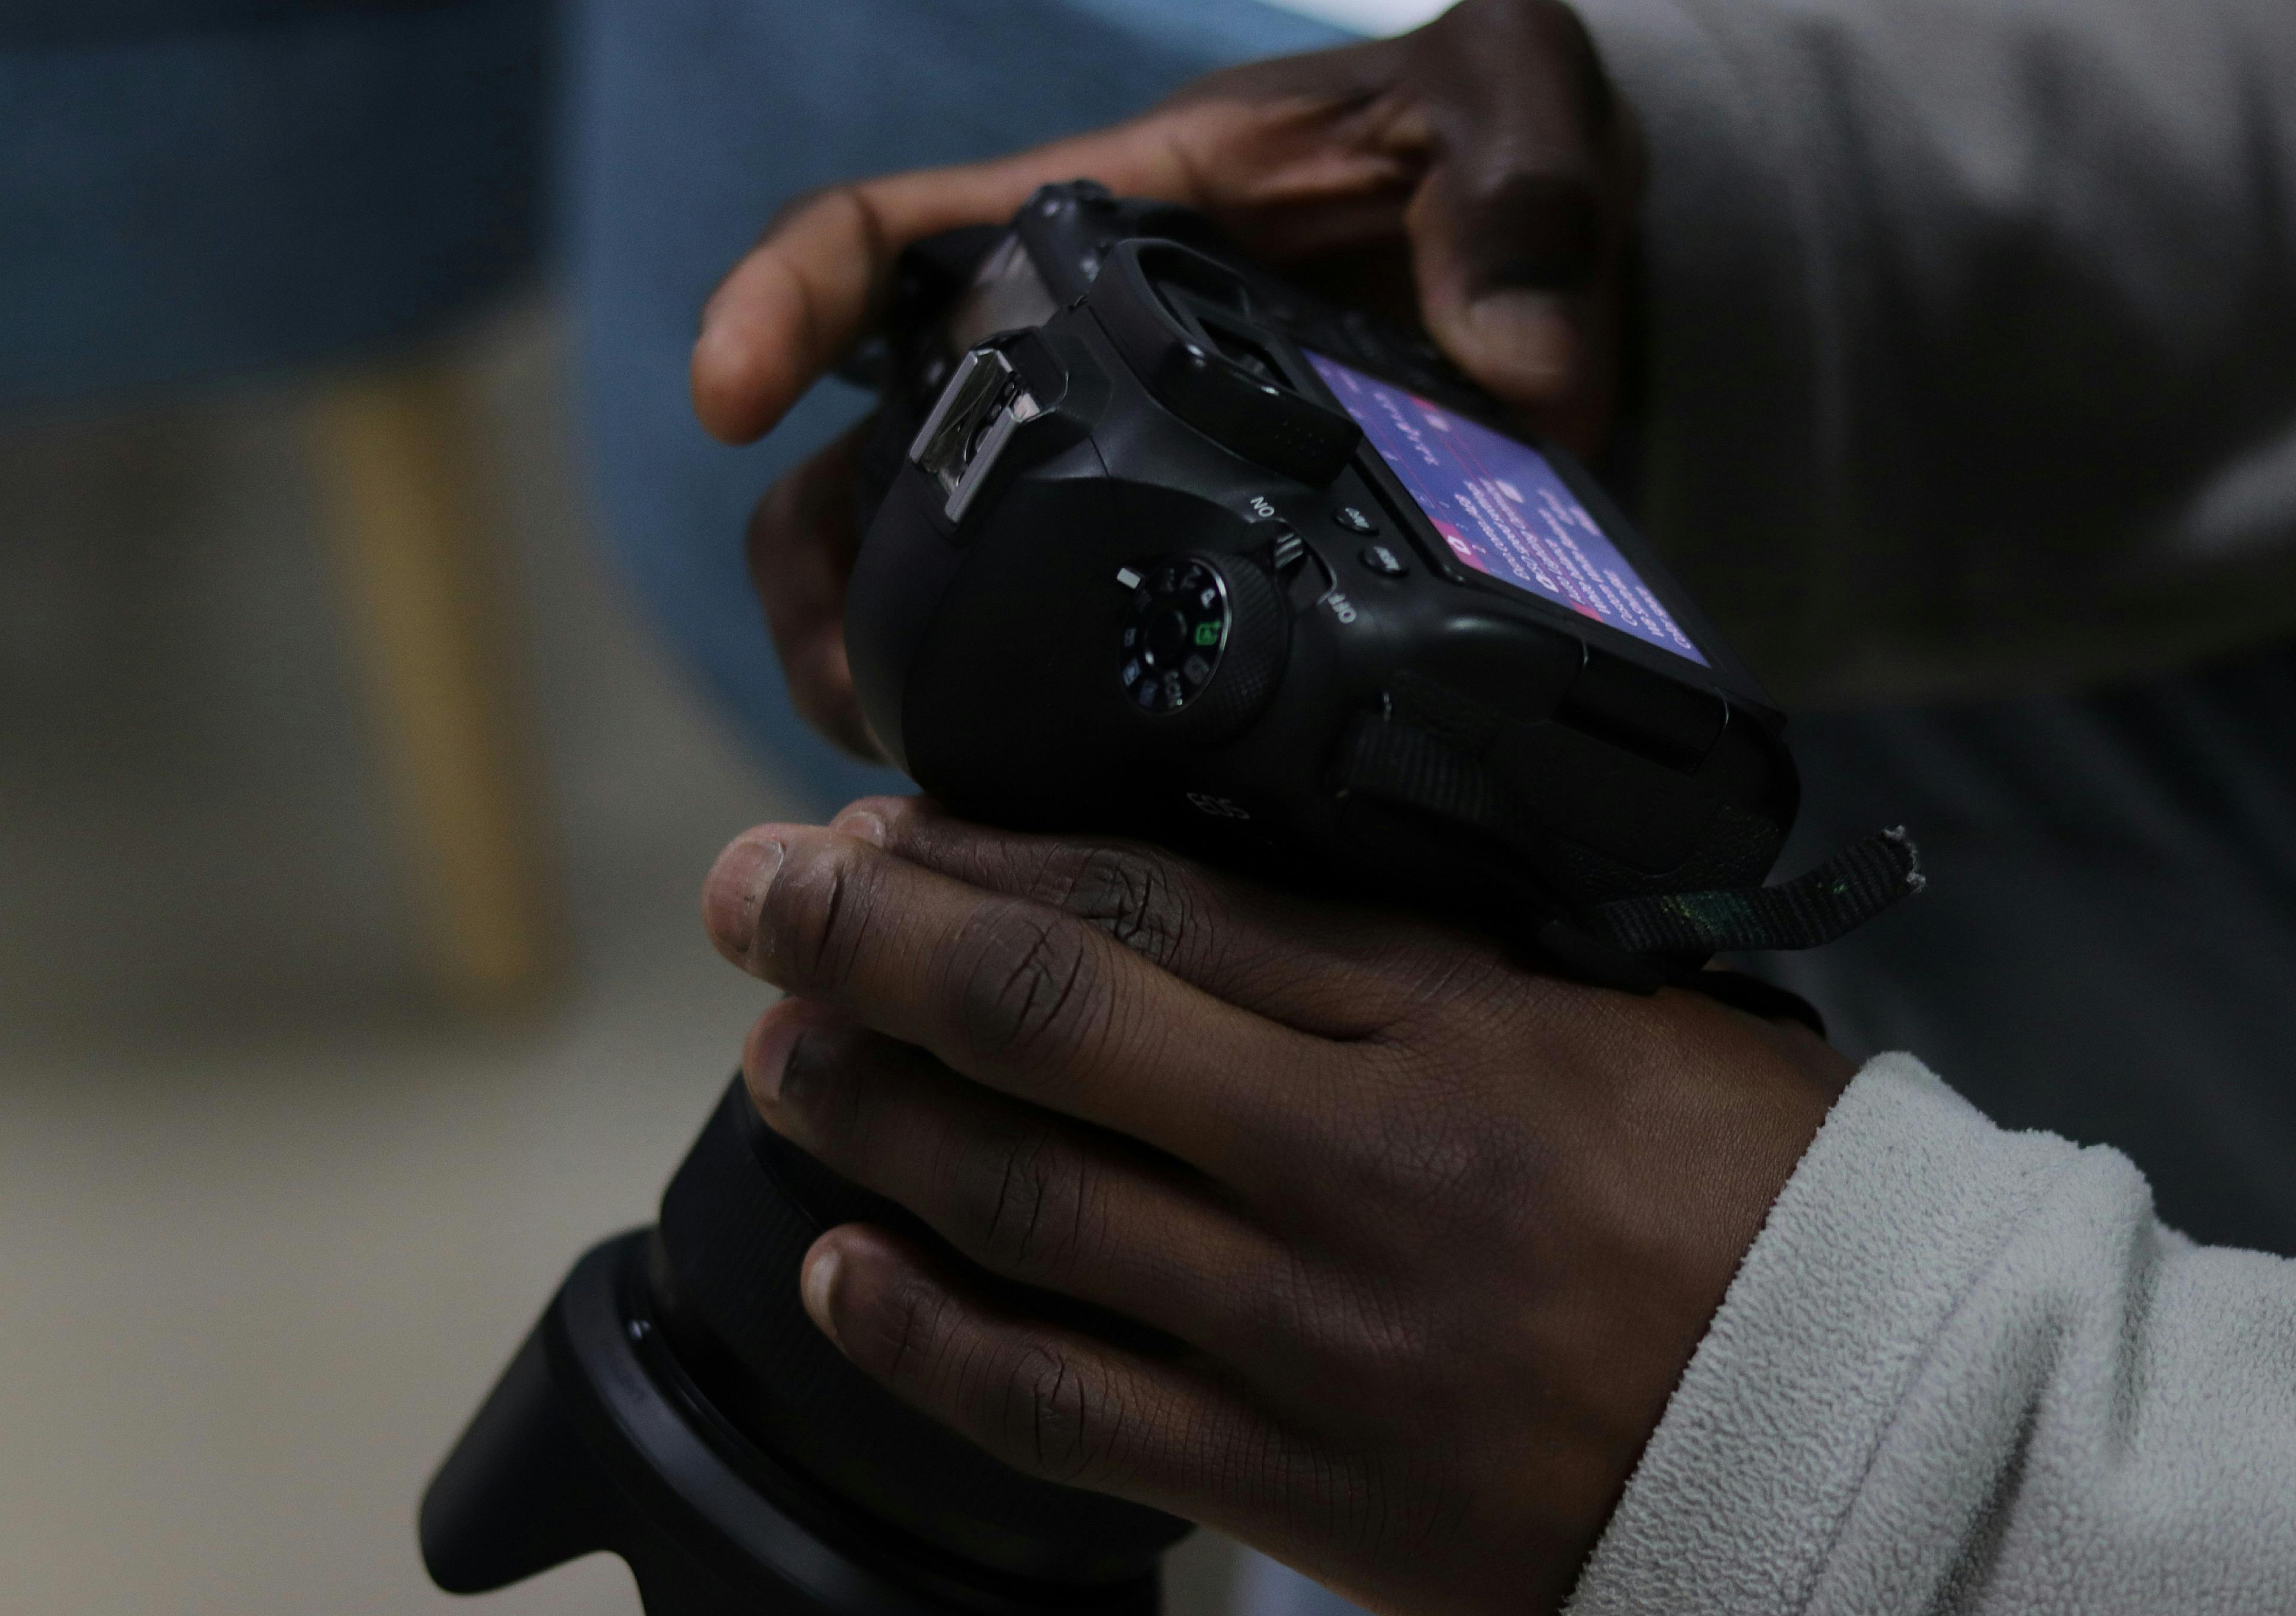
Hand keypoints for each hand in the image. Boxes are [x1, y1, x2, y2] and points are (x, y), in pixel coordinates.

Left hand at [700, 797, 1848, 1615]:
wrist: (1888, 1448)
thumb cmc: (1782, 1211)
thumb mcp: (1642, 1021)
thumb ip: (1458, 961)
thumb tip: (1277, 902)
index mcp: (1461, 1014)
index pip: (1168, 895)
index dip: (991, 853)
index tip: (884, 822)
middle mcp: (1360, 1153)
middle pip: (1056, 1014)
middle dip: (871, 940)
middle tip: (754, 891)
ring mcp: (1314, 1326)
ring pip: (1026, 1197)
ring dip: (873, 1115)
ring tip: (776, 1058)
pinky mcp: (1299, 1481)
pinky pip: (1063, 1403)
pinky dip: (928, 1337)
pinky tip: (839, 1273)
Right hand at [708, 0, 1640, 762]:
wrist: (1572, 275)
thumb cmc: (1500, 151)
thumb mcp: (1511, 106)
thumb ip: (1513, 204)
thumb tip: (1521, 371)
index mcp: (1103, 230)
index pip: (888, 240)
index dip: (782, 303)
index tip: (723, 396)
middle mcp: (1077, 368)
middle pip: (864, 460)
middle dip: (811, 573)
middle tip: (840, 686)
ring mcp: (1121, 485)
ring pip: (936, 583)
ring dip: (893, 677)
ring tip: (921, 781)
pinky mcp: (1190, 584)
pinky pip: (1081, 668)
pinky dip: (1047, 745)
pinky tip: (1059, 829)